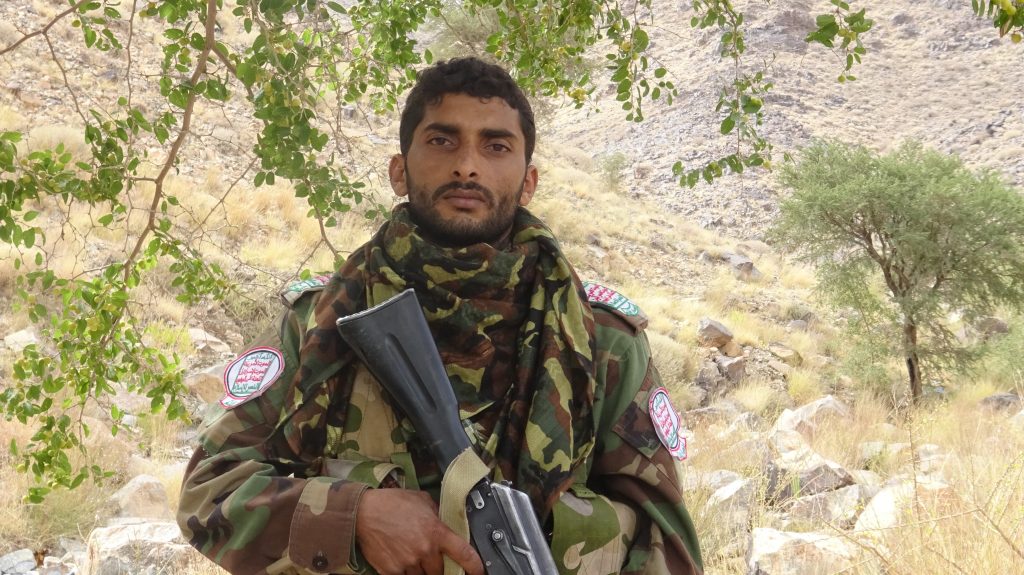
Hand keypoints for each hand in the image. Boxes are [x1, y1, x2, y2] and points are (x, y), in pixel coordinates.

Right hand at [355, 488, 484, 574]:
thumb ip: (436, 513)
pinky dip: (405, 572)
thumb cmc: (391, 503)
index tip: (479, 573)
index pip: (464, 553)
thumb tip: (444, 520)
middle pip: (440, 571)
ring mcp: (408, 563)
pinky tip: (401, 560)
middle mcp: (424, 550)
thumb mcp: (421, 500)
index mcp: (436, 532)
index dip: (475, 567)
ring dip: (421, 570)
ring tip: (411, 555)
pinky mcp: (392, 571)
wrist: (363, 512)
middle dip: (437, 566)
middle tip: (429, 556)